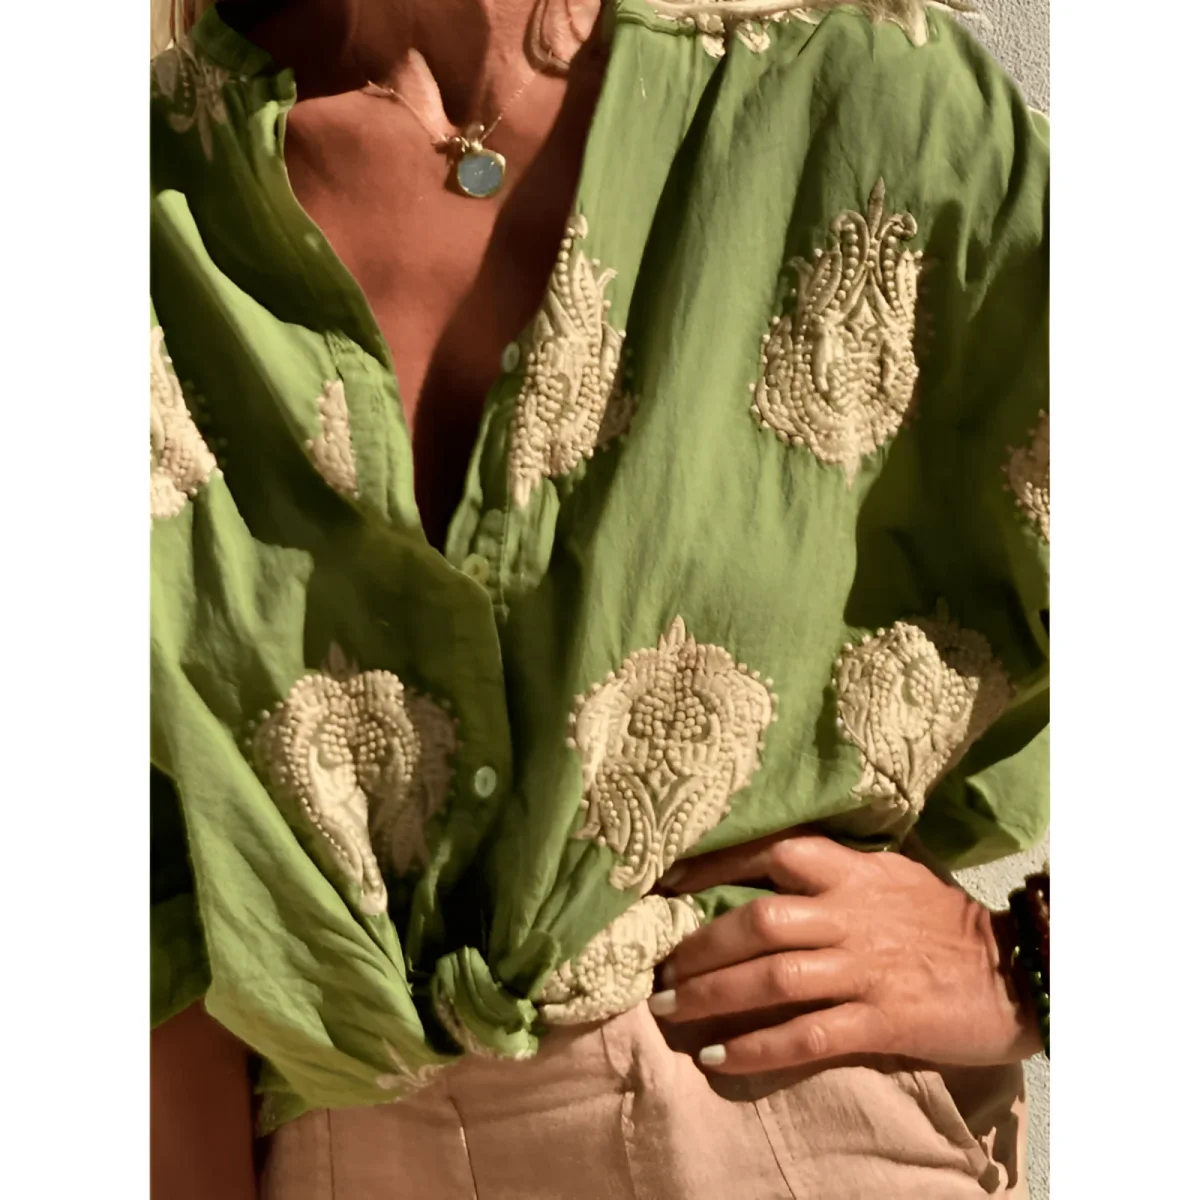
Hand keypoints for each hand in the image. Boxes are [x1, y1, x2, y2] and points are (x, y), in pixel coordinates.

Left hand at [650, 830, 1040, 1073]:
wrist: (1017, 969)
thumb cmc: (942, 922)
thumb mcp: (888, 876)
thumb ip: (831, 871)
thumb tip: (764, 867)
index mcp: (851, 871)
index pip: (772, 852)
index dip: (713, 863)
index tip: (664, 880)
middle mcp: (851, 913)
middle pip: (760, 920)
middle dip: (700, 944)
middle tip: (658, 967)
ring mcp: (866, 967)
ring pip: (775, 976)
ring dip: (715, 994)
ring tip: (669, 1009)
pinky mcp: (883, 1018)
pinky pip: (809, 1034)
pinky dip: (758, 1047)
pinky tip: (718, 1056)